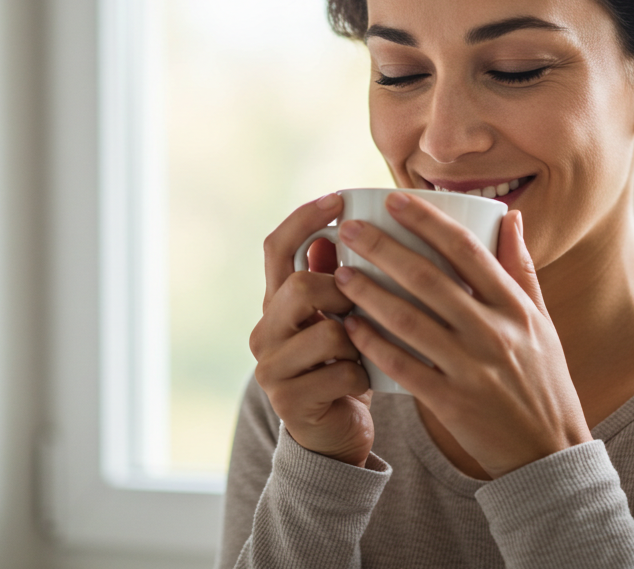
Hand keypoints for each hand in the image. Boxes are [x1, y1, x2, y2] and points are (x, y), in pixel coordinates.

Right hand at [251, 193, 374, 466]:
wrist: (334, 435)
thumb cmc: (343, 366)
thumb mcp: (340, 317)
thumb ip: (337, 276)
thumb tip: (350, 220)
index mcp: (275, 303)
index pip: (276, 247)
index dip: (304, 218)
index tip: (338, 198)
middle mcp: (264, 331)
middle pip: (300, 285)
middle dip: (344, 288)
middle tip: (367, 300)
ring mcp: (272, 368)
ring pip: (326, 331)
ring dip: (360, 339)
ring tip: (369, 350)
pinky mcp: (290, 401)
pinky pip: (339, 373)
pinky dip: (363, 375)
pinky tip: (366, 383)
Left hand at [336, 192, 590, 477]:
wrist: (550, 452)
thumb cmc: (542, 380)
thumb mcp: (542, 323)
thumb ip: (521, 269)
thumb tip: (511, 216)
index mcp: (516, 308)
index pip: (467, 250)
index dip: (428, 220)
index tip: (394, 198)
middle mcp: (495, 333)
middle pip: (430, 279)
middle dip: (385, 248)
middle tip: (351, 227)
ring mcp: (472, 369)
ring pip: (410, 321)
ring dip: (369, 293)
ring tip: (339, 273)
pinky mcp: (451, 402)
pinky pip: (403, 367)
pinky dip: (374, 345)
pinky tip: (350, 326)